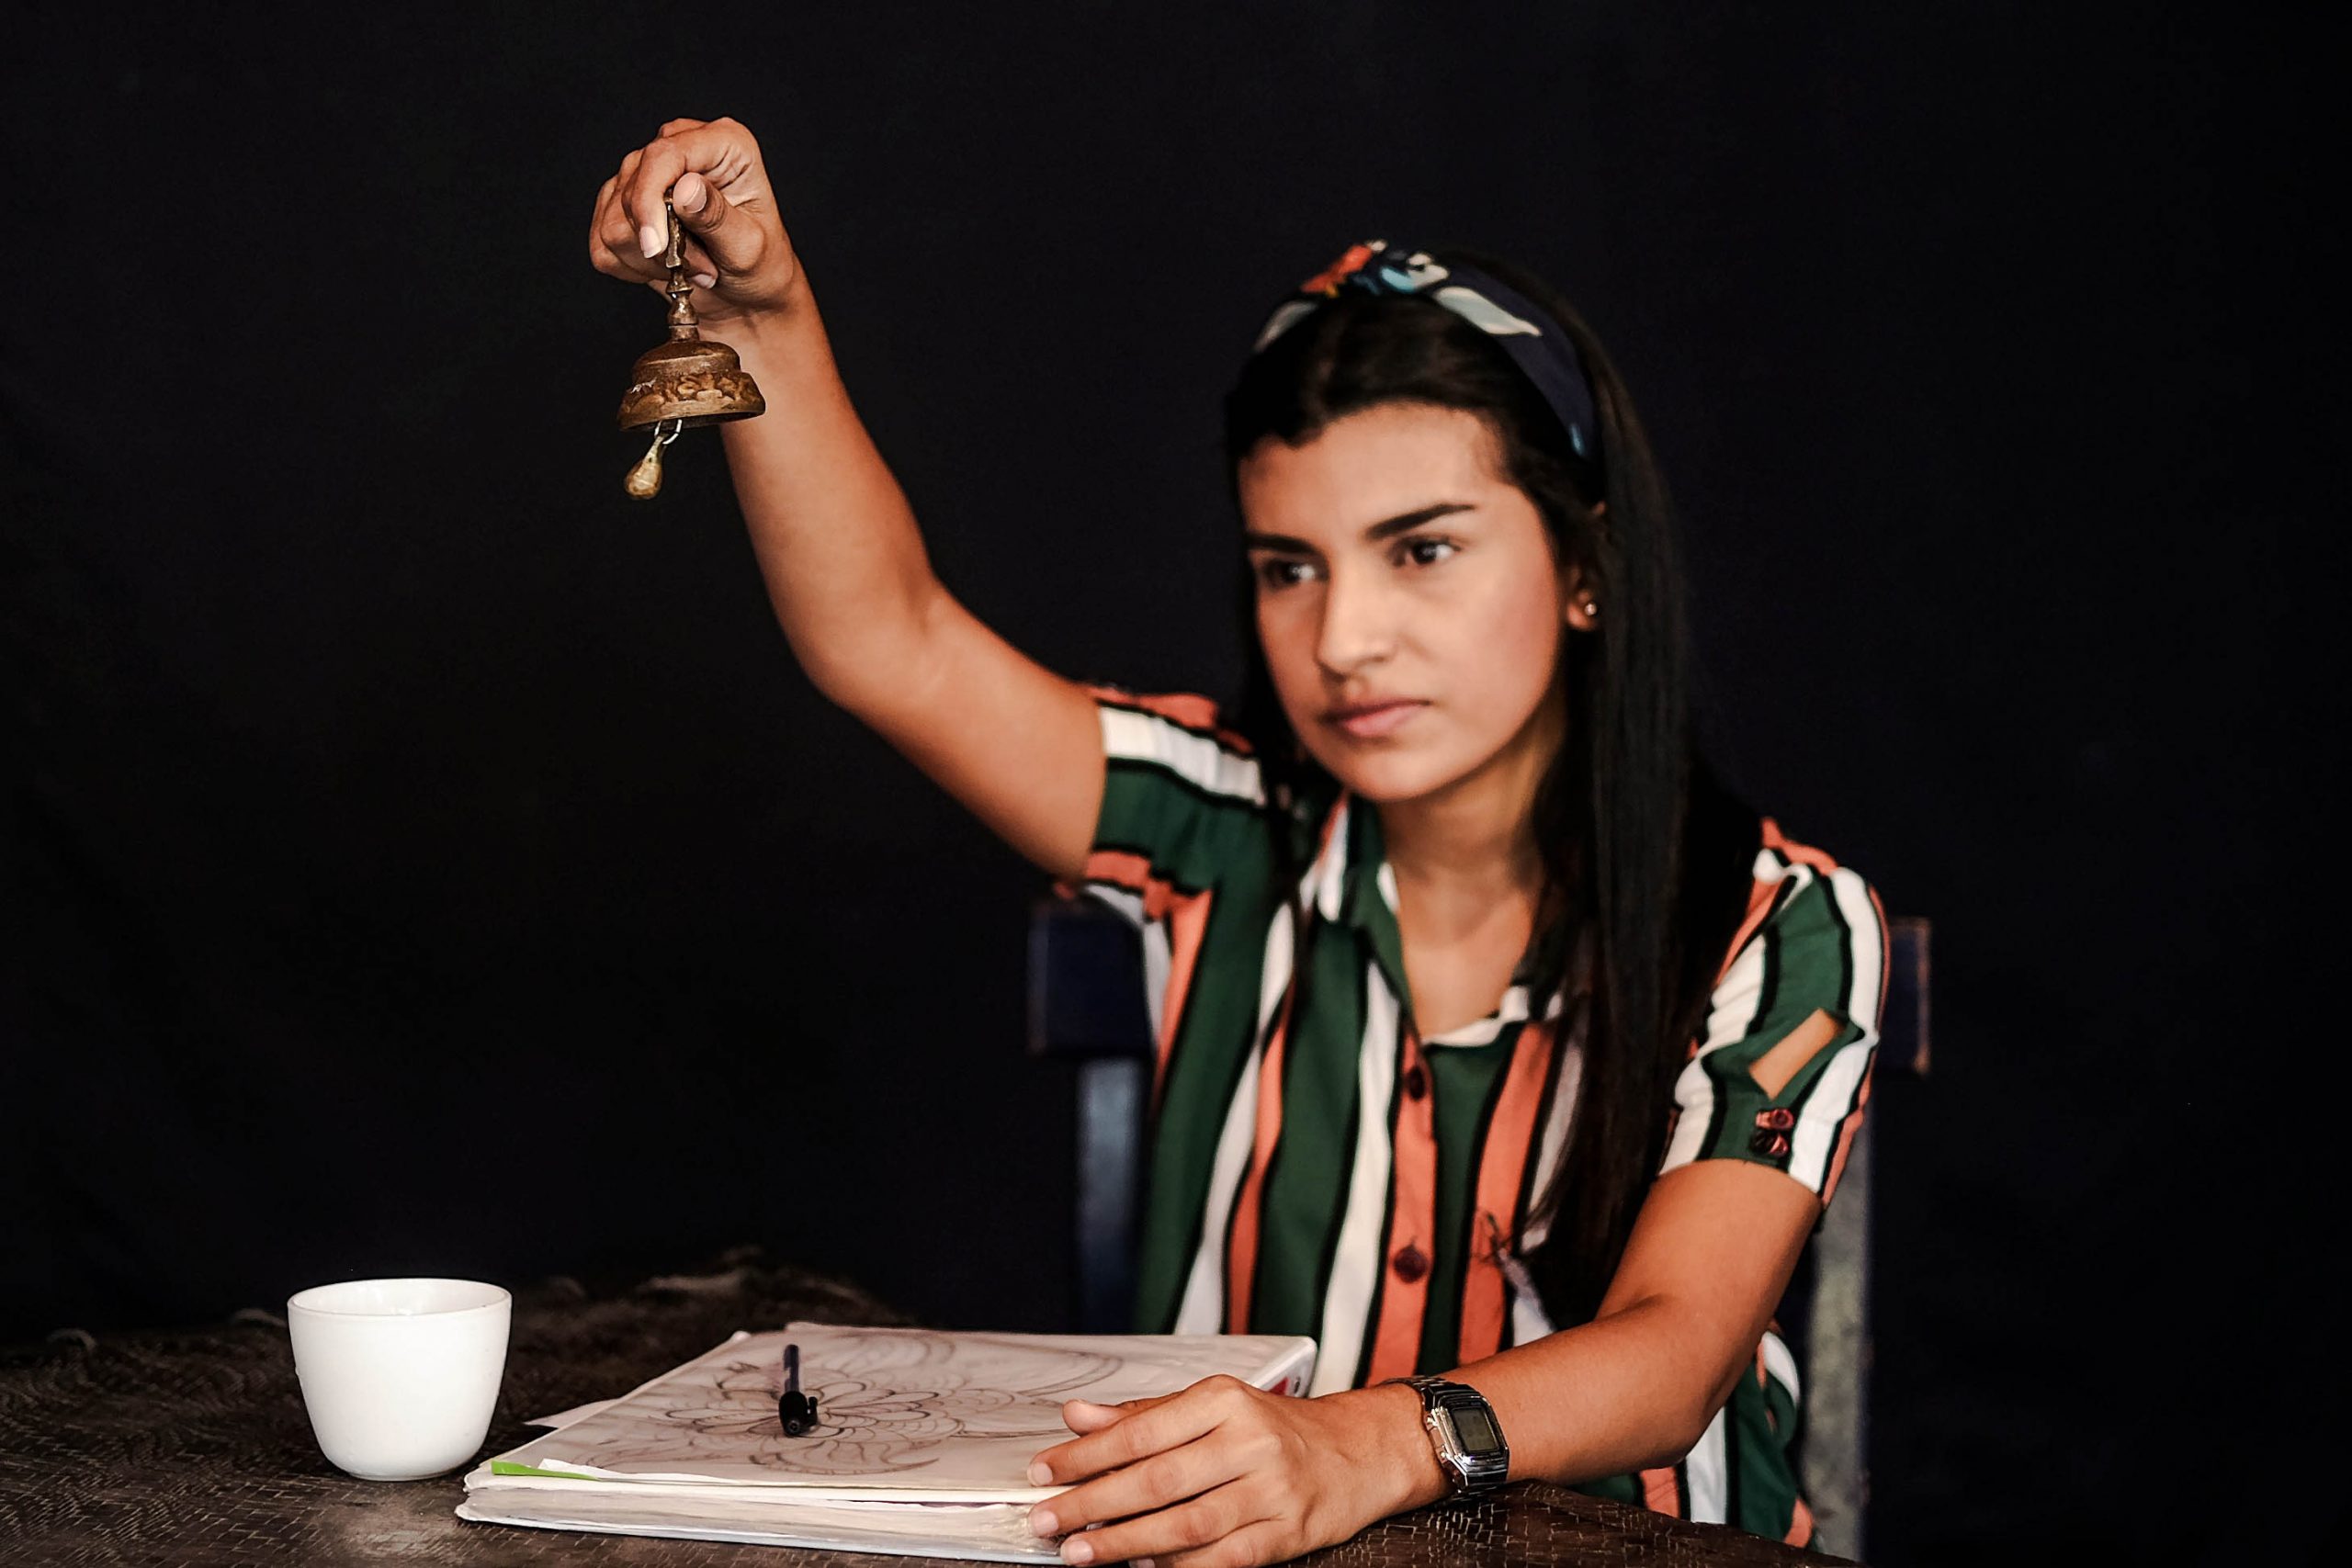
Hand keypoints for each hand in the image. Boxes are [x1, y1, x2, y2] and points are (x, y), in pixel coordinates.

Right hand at [588, 116, 800, 323]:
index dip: (649, 200)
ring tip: (691, 267)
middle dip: (663, 242)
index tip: (655, 247)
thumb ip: (717, 217)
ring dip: (651, 260)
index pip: (663, 155)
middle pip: (632, 189)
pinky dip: (632, 267)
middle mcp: (681, 146)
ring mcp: (647, 172)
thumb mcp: (750, 247)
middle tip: (702, 266)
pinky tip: (664, 268)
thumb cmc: (761, 266)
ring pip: (614, 221)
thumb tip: (686, 188)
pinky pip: (602, 241)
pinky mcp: (622, 201)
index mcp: (724, 143)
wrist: (747, 294)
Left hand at [1024, 1377, 1441, 1566]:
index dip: (1085, 1456)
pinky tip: (1144, 1567)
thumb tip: (1076, 1417)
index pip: (1140, 1430)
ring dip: (1125, 1542)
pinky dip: (1178, 1567)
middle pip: (1157, 1479)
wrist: (1357, 1452)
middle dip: (1093, 1504)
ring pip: (1185, 1523)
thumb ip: (1142, 1416)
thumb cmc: (1275, 1428)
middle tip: (1048, 1521)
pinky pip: (1222, 1557)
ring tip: (1082, 1553)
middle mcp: (1249, 1440)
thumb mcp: (1211, 1406)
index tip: (1043, 1473)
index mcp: (1224, 1400)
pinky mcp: (1287, 1533)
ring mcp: (1271, 1490)